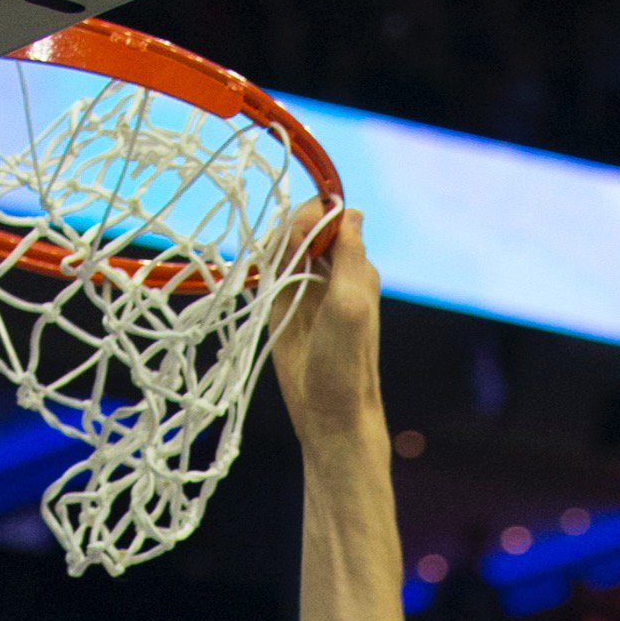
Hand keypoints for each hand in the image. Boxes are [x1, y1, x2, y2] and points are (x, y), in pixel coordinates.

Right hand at [267, 202, 377, 440]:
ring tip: (275, 266)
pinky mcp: (282, 303)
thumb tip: (348, 209)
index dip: (316, 214)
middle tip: (289, 253)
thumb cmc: (347, 361)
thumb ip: (349, 253)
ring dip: (276, 245)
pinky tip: (264, 273)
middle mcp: (330, 271)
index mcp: (355, 266)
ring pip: (286, 243)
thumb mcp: (352, 300)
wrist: (328, 411)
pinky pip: (272, 268)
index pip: (333, 216)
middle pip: (306, 225)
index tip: (305, 232)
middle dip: (293, 228)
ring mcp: (305, 286)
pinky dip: (265, 263)